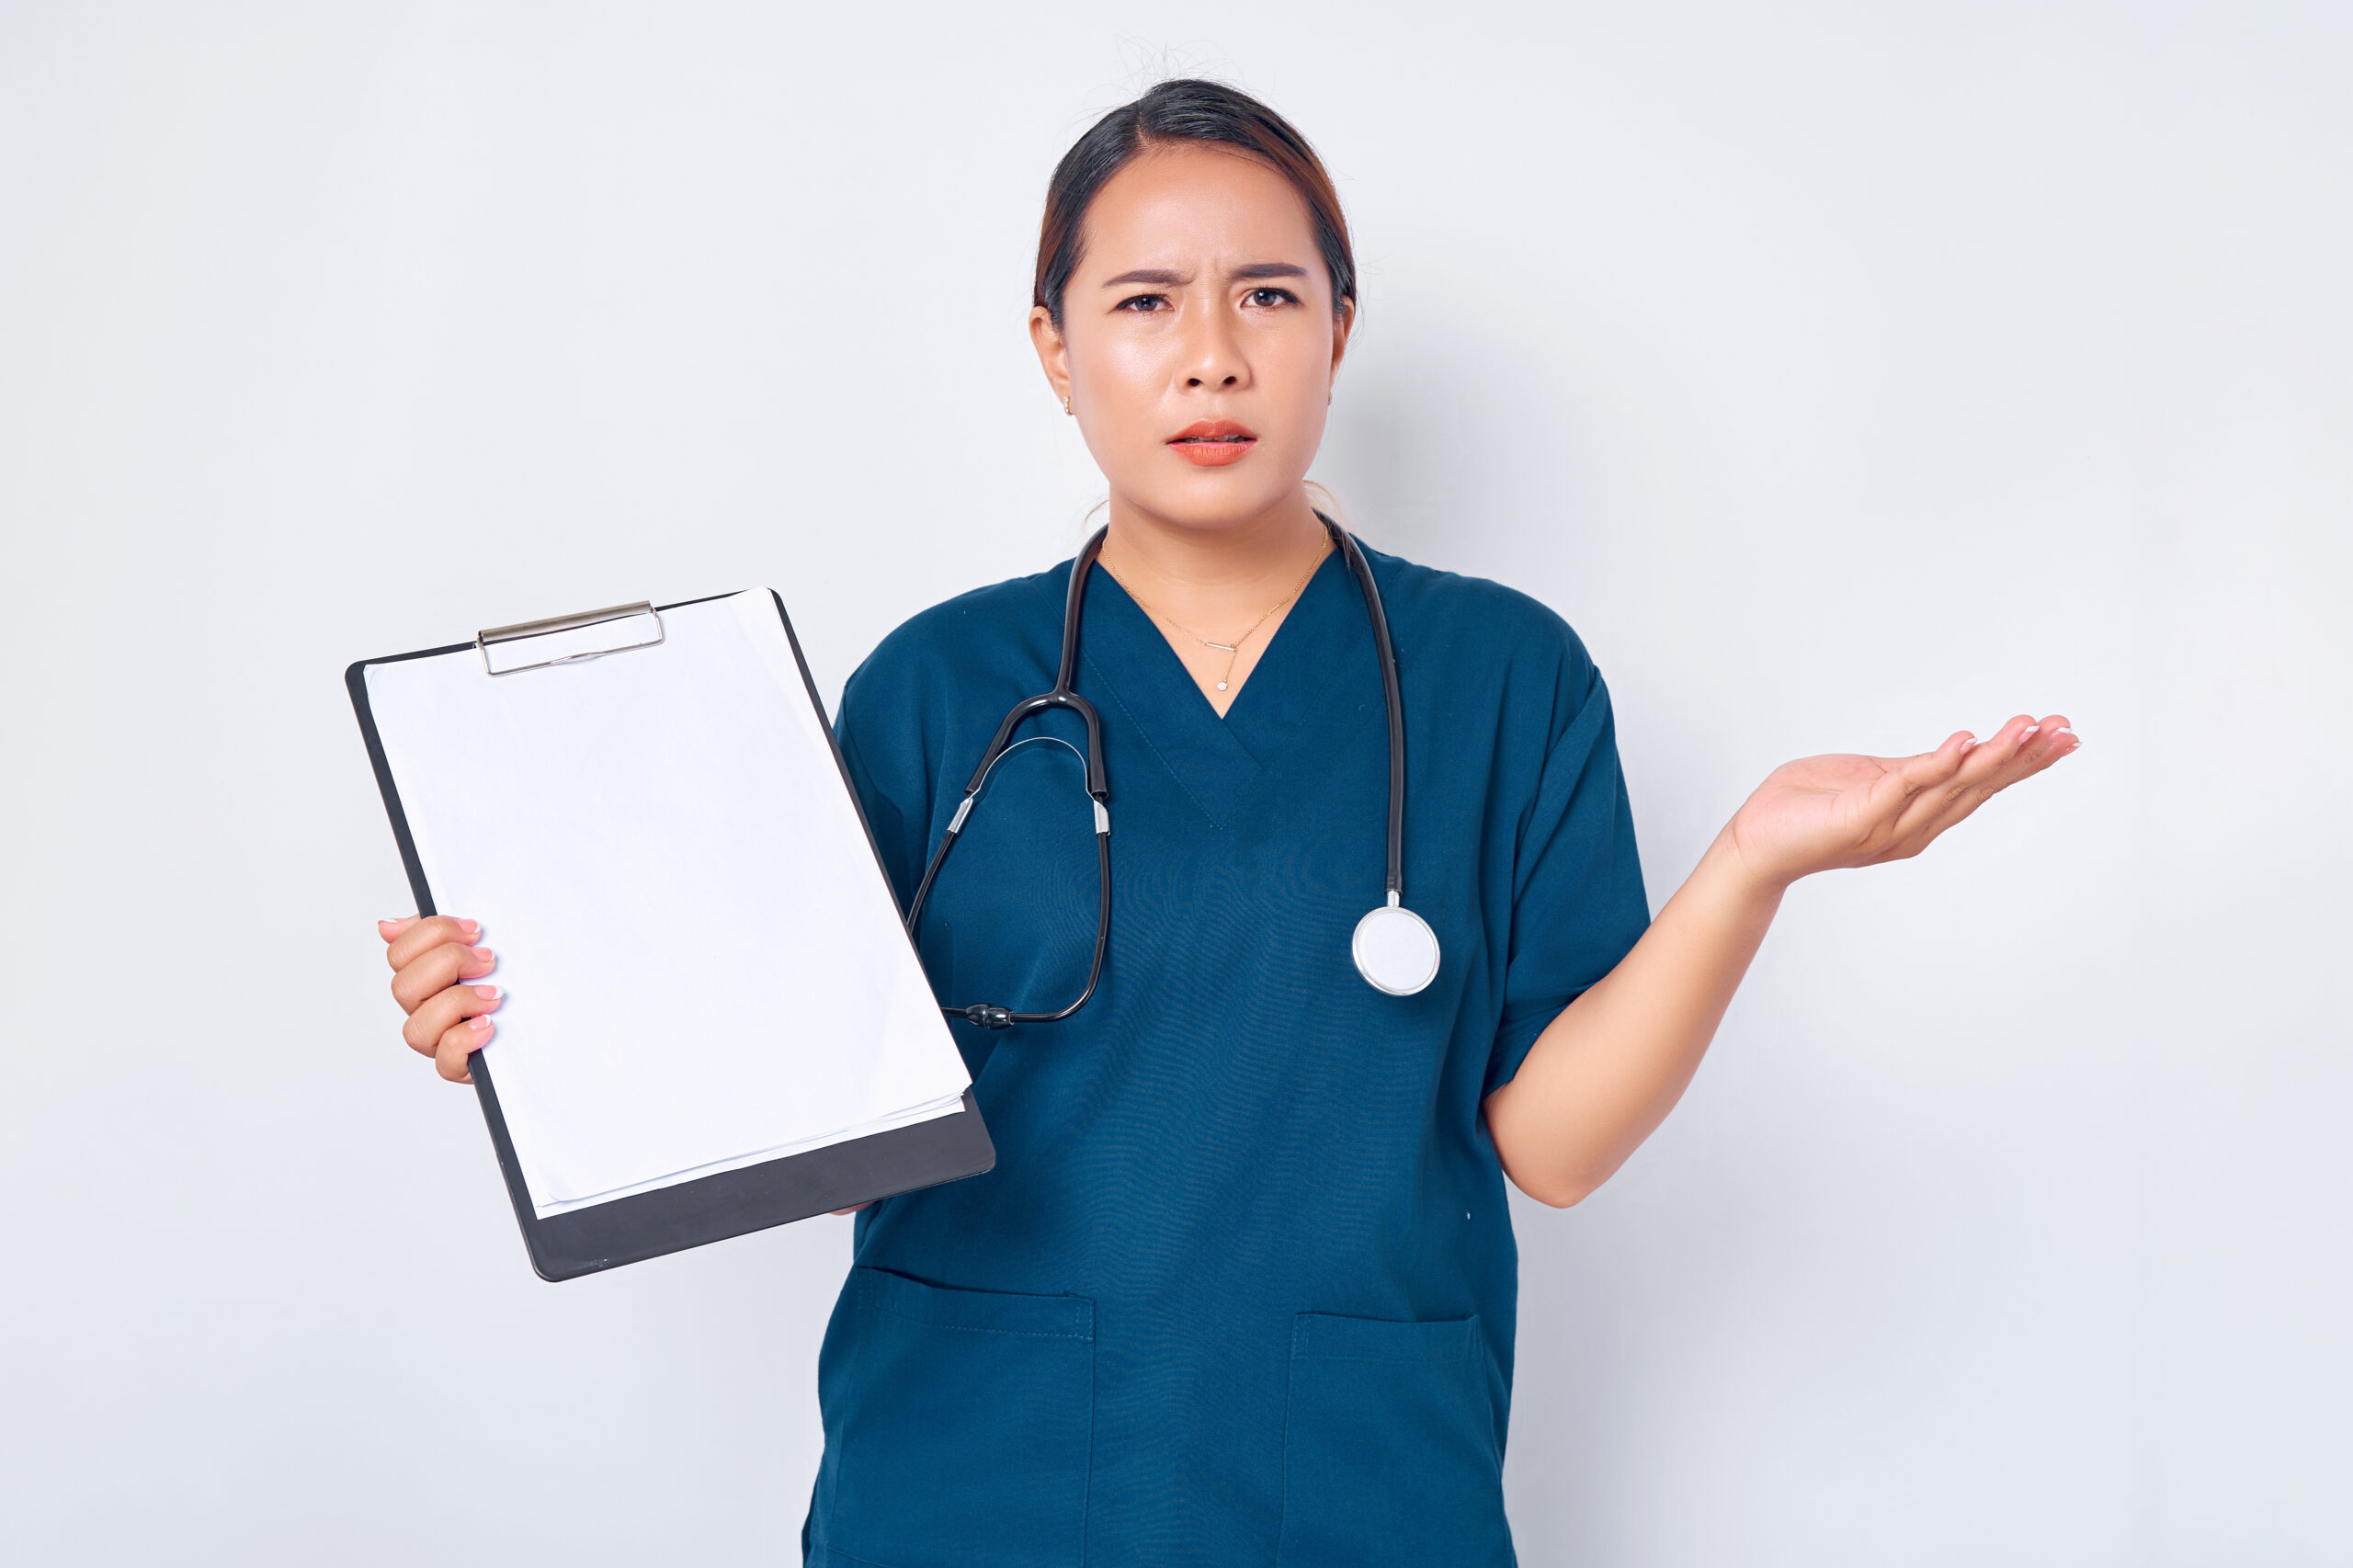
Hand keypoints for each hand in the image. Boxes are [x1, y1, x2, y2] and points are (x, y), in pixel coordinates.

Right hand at [379, 915, 501, 1083]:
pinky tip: (488, 1025)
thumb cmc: (511, 982)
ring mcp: (439, 1040)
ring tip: (494, 994)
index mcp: (424, 977)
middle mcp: (424, 1009)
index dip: (432, 935)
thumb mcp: (479, 946)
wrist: (545, 1024)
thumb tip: (388, 926)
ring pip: (417, 1028)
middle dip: (449, 963)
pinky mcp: (459, 1066)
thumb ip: (438, 933)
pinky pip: (444, 1061)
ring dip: (457, 1003)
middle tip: (488, 960)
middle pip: (403, 987)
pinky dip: (464, 1039)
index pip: (400, 954)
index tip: (473, 929)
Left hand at [1725, 713, 2079, 889]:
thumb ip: (1909, 771)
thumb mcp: (1869, 779)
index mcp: (1918, 813)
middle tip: (2067, 729)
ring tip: (2027, 727)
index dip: (2022, 760)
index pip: (1980, 783)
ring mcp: (1888, 826)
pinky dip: (1935, 764)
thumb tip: (1953, 750)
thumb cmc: (1804, 807)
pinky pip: (1902, 787)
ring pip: (1952, 787)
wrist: (1753, 841)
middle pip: (1979, 787)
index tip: (2063, 734)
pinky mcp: (1858, 819)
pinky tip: (1963, 742)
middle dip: (2025, 757)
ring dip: (1992, 756)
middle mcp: (1913, 826)